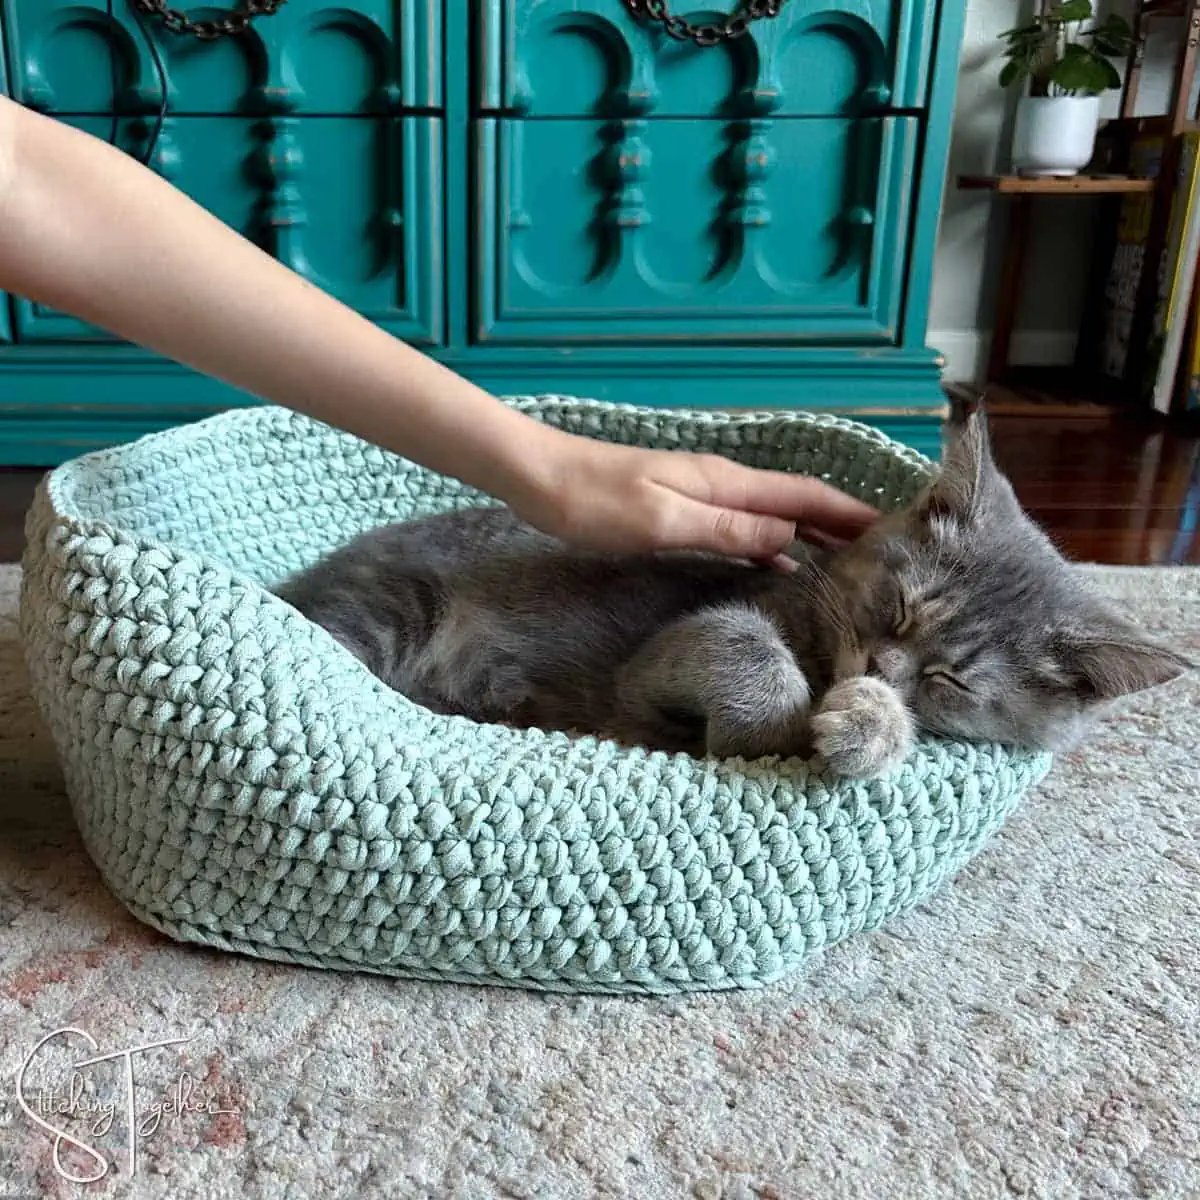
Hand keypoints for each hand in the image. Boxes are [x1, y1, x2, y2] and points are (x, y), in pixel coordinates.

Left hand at [506, 431, 877, 559]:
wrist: (540, 476)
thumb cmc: (593, 499)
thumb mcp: (662, 520)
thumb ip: (727, 529)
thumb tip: (791, 538)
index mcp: (725, 483)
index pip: (804, 496)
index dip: (849, 512)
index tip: (895, 530)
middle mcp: (722, 485)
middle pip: (796, 503)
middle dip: (842, 525)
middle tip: (885, 557)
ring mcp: (703, 496)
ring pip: (772, 517)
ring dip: (811, 538)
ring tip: (847, 567)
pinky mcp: (683, 510)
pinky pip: (743, 529)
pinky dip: (772, 547)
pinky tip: (781, 568)